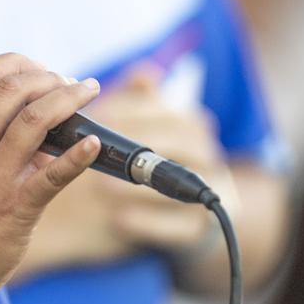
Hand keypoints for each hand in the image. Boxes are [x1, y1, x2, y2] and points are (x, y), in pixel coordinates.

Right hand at [0, 53, 103, 300]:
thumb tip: (29, 119)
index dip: (13, 63)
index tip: (36, 67)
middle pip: (11, 90)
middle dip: (46, 76)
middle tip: (66, 81)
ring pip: (35, 119)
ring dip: (68, 98)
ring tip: (87, 92)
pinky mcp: (17, 208)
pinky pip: (54, 175)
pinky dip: (79, 154)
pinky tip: (94, 143)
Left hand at [89, 67, 238, 252]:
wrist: (176, 216)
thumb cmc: (151, 160)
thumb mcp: (144, 129)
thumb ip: (138, 102)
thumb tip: (144, 73)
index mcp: (190, 124)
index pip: (165, 109)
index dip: (130, 110)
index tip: (97, 114)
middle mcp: (205, 153)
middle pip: (177, 142)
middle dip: (136, 144)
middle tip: (96, 149)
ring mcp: (208, 192)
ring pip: (179, 183)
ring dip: (139, 186)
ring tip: (101, 188)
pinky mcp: (199, 230)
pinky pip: (178, 225)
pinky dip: (148, 222)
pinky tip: (119, 220)